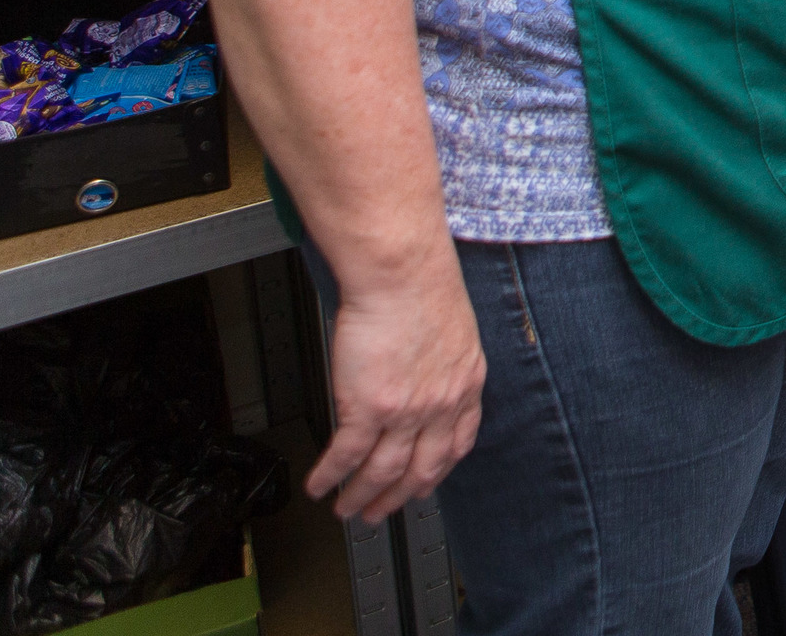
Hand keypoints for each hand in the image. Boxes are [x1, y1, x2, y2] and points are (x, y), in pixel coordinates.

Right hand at [308, 251, 485, 523]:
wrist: (402, 273)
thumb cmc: (423, 287)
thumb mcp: (456, 332)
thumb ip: (444, 364)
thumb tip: (425, 376)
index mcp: (466, 382)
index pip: (458, 441)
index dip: (439, 469)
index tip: (426, 483)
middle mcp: (442, 403)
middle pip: (422, 467)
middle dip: (400, 497)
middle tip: (382, 512)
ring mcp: (407, 411)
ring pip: (383, 471)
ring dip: (362, 496)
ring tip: (347, 509)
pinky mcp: (369, 407)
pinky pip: (347, 455)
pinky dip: (331, 476)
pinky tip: (319, 485)